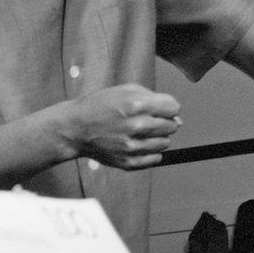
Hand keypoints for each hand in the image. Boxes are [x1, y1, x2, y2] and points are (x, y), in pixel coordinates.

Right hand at [67, 84, 182, 169]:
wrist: (75, 128)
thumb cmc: (100, 106)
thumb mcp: (125, 90)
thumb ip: (154, 98)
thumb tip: (177, 117)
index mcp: (136, 104)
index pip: (174, 108)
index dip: (167, 107)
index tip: (157, 109)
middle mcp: (136, 126)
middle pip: (172, 126)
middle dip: (163, 122)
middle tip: (145, 120)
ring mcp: (132, 147)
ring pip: (165, 143)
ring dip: (157, 137)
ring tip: (139, 132)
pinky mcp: (128, 162)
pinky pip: (156, 159)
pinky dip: (150, 152)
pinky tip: (136, 144)